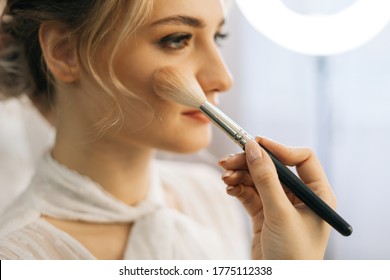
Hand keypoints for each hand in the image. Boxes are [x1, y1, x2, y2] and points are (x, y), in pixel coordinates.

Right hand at [218, 137, 335, 258]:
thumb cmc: (293, 255)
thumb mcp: (280, 213)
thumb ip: (266, 179)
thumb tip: (253, 147)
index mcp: (317, 194)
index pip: (301, 158)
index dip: (278, 149)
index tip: (255, 144)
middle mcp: (300, 197)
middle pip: (273, 168)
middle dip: (250, 163)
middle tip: (228, 160)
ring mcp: (280, 206)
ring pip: (258, 180)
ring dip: (240, 175)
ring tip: (225, 176)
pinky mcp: (264, 215)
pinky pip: (250, 194)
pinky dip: (239, 189)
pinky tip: (229, 188)